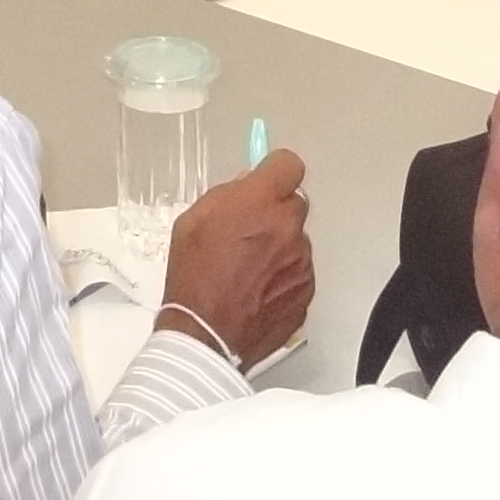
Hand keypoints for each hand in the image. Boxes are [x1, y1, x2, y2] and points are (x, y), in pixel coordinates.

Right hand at [159, 149, 313, 368]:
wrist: (204, 335)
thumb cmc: (193, 276)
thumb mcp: (193, 220)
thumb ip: (228, 196)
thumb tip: (249, 188)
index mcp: (261, 202)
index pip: (289, 165)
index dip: (276, 173)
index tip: (267, 184)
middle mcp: (289, 228)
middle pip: (294, 205)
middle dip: (275, 214)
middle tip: (250, 234)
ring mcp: (302, 262)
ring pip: (296, 242)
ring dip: (280, 248)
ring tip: (249, 271)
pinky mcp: (307, 292)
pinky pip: (299, 273)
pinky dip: (283, 278)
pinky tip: (258, 292)